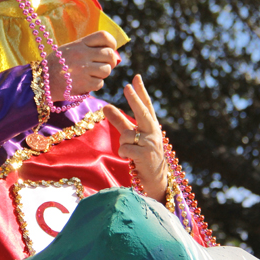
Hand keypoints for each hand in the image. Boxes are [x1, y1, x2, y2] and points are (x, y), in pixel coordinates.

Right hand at [49, 31, 118, 100]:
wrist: (42, 82)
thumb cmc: (55, 65)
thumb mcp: (68, 49)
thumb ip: (85, 47)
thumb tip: (108, 50)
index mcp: (79, 44)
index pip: (104, 36)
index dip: (112, 43)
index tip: (110, 49)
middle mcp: (82, 55)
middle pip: (110, 54)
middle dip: (110, 61)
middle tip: (104, 65)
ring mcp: (83, 70)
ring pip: (107, 70)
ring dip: (102, 74)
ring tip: (93, 75)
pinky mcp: (83, 84)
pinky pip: (100, 83)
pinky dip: (96, 84)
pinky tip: (86, 83)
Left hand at [102, 75, 168, 202]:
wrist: (154, 181)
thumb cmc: (142, 156)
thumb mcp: (131, 137)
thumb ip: (119, 121)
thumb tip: (105, 106)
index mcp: (151, 126)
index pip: (146, 106)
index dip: (141, 92)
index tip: (136, 77)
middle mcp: (153, 132)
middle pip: (143, 112)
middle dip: (135, 99)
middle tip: (127, 86)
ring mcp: (152, 143)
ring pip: (127, 135)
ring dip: (123, 144)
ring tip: (131, 153)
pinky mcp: (146, 155)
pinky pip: (125, 148)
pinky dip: (124, 153)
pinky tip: (132, 160)